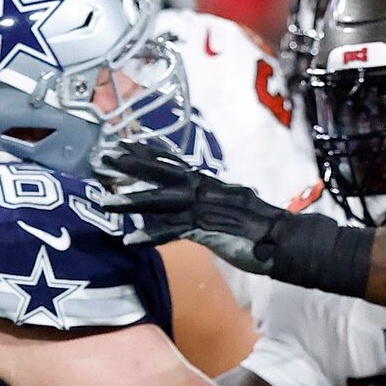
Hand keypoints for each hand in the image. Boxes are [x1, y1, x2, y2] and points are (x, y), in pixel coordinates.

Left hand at [92, 143, 286, 268]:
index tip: (121, 143)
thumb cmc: (258, 228)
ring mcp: (205, 208)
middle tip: (100, 159)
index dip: (146, 153)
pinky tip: (129, 241)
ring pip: (161, 201)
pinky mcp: (207, 230)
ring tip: (104, 201)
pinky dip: (151, 236)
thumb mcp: (227, 208)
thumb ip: (205, 205)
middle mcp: (204, 190)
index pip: (172, 164)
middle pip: (161, 174)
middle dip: (129, 166)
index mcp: (208, 184)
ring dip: (130, 201)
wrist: (285, 240)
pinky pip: (173, 232)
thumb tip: (186, 208)